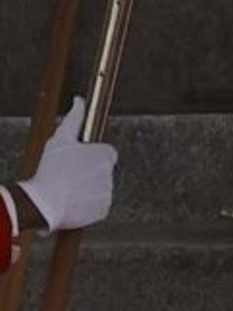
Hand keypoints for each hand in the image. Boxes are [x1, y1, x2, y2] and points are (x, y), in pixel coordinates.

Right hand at [17, 97, 117, 230]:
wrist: (44, 202)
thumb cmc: (51, 169)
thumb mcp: (60, 139)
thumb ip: (74, 119)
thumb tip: (79, 101)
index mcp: (105, 155)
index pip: (106, 153)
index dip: (91, 156)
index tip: (79, 160)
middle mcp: (111, 174)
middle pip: (102, 170)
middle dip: (89, 171)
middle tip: (69, 175)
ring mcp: (108, 192)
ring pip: (99, 187)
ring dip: (87, 187)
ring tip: (67, 188)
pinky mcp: (104, 209)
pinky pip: (97, 204)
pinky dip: (87, 203)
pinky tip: (72, 200)